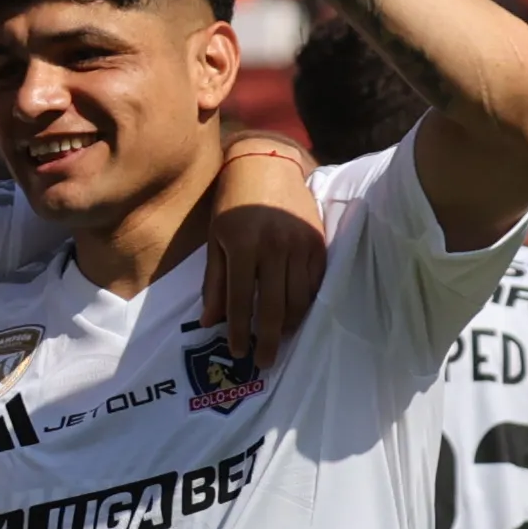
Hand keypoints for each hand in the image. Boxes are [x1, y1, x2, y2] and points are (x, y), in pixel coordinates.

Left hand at [196, 142, 326, 352]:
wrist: (268, 165)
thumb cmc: (232, 203)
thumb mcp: (215, 239)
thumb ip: (214, 283)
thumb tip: (209, 323)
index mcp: (243, 245)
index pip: (240, 301)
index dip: (239, 331)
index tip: (239, 353)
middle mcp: (274, 246)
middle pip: (274, 307)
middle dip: (269, 340)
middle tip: (265, 363)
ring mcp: (300, 244)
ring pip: (299, 300)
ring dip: (290, 325)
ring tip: (280, 339)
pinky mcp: (318, 242)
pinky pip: (315, 283)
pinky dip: (305, 302)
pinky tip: (295, 313)